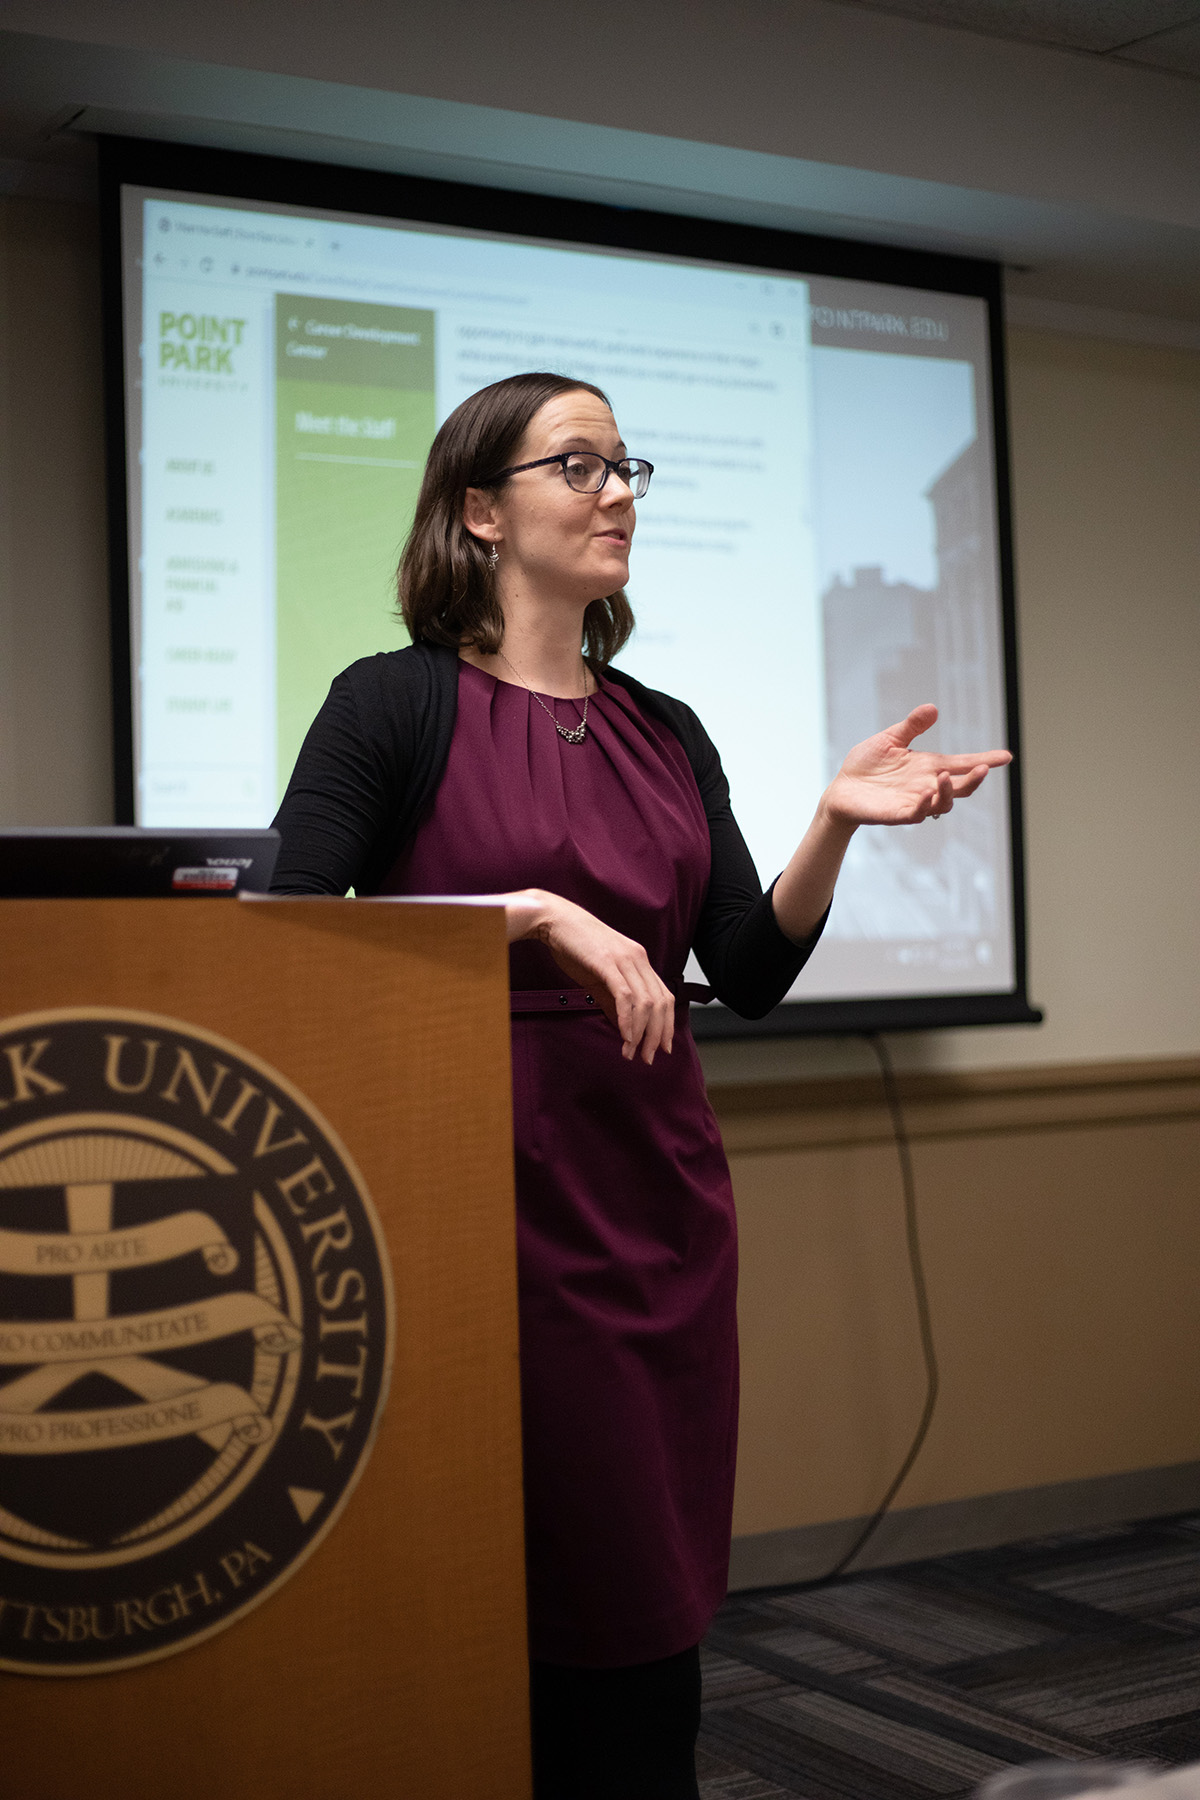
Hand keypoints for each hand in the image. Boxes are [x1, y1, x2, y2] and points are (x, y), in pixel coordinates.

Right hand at [503, 890, 673, 1064]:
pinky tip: (625, 1036)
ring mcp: (624, 959)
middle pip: (660, 1003)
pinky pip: (624, 996)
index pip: (664, 997)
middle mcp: (638, 959)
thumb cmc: (575, 946)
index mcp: (640, 960)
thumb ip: (613, 1001)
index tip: (662, 1047)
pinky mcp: (607, 963)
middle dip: (657, 1035)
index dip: (666, 1025)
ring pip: (645, 1002)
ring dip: (641, 1033)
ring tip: (632, 1053)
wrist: (555, 919)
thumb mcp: (600, 976)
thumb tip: (624, 1028)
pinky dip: (627, 1020)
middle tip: (649, 1057)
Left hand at [823, 704, 1011, 826]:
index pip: (962, 763)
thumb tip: (933, 708)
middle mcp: (926, 785)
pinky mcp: (897, 814)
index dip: (984, 760)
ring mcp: (914, 801)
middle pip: (961, 787)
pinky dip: (924, 805)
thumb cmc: (865, 765)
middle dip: (975, 779)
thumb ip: (912, 726)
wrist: (840, 789)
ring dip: (948, 791)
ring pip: (943, 803)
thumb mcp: (890, 739)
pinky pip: (917, 814)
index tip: (1006, 757)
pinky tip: (924, 794)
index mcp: (928, 766)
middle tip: (983, 768)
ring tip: (945, 775)